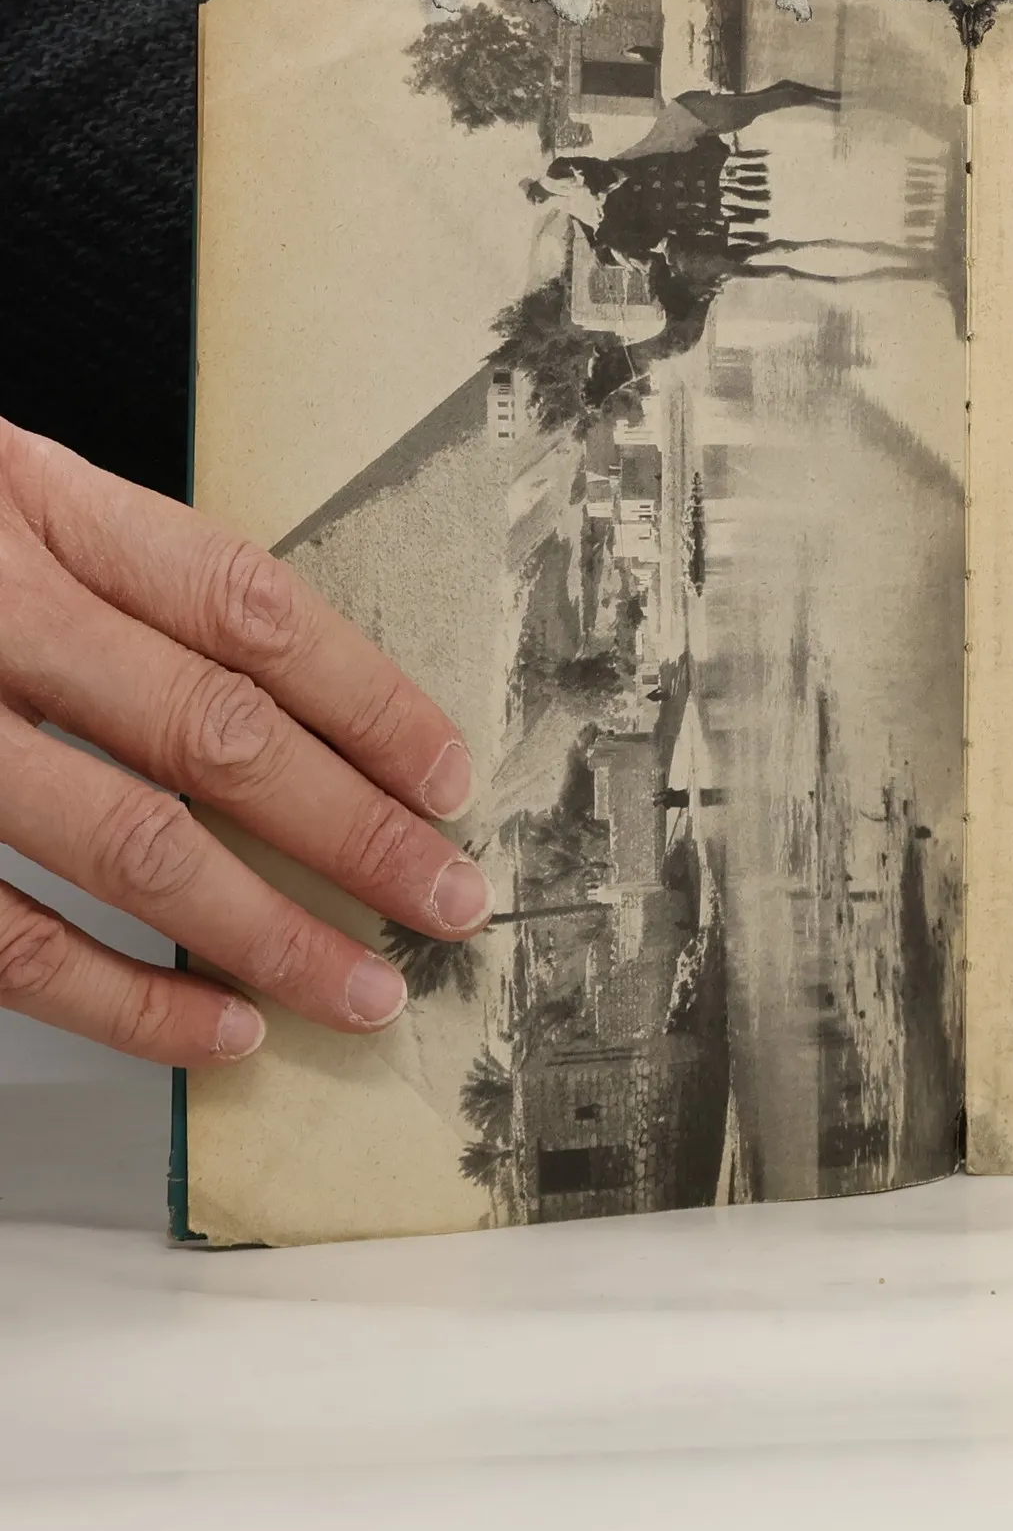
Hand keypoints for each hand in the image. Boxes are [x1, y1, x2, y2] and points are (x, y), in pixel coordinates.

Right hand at [0, 421, 490, 1065]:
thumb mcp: (5, 500)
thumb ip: (123, 579)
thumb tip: (304, 705)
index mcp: (41, 507)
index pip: (250, 607)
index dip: (368, 699)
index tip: (449, 777)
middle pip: (217, 731)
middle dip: (354, 831)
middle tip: (448, 902)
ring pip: (128, 844)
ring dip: (266, 932)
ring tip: (365, 988)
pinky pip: (9, 937)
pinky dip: (125, 998)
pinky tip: (217, 1029)